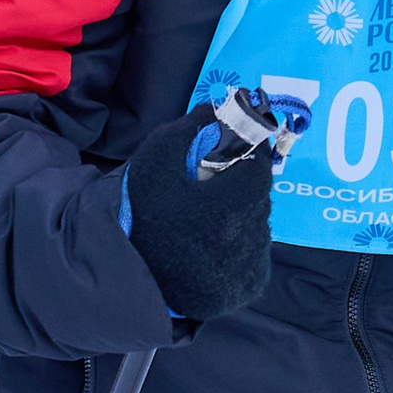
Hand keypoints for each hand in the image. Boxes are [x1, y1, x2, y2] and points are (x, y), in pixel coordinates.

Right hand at [122, 102, 276, 319]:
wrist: (133, 279)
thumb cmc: (144, 215)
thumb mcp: (155, 162)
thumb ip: (188, 129)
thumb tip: (217, 108)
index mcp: (236, 200)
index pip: (259, 163)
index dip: (243, 154)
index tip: (225, 156)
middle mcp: (254, 232)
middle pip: (259, 194)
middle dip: (239, 185)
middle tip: (208, 189)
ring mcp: (256, 262)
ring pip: (259, 223)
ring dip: (240, 215)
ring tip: (205, 221)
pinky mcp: (252, 284)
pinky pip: (256, 253)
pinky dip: (239, 244)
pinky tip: (211, 247)